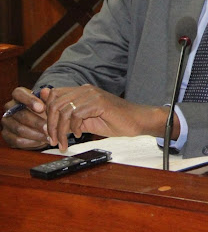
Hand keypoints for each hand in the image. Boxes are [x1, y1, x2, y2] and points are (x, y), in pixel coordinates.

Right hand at [1, 87, 48, 148]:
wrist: (41, 123)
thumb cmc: (45, 109)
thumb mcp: (48, 102)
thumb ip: (48, 97)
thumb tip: (45, 91)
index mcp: (18, 95)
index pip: (19, 94)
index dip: (30, 101)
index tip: (42, 108)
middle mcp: (9, 107)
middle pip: (20, 115)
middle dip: (36, 122)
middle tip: (49, 128)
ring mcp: (6, 122)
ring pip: (19, 129)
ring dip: (36, 134)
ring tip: (49, 137)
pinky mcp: (7, 135)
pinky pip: (17, 140)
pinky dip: (32, 142)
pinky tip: (42, 141)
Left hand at [42, 85, 174, 150]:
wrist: (137, 121)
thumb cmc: (114, 121)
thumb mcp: (86, 121)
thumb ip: (68, 118)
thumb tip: (47, 123)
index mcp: (82, 91)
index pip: (54, 96)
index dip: (46, 113)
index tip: (49, 131)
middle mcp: (85, 89)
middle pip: (55, 103)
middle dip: (51, 125)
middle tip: (53, 140)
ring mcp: (93, 94)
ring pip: (64, 110)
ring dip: (61, 130)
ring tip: (64, 142)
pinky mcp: (99, 102)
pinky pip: (77, 114)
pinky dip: (75, 127)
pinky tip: (81, 135)